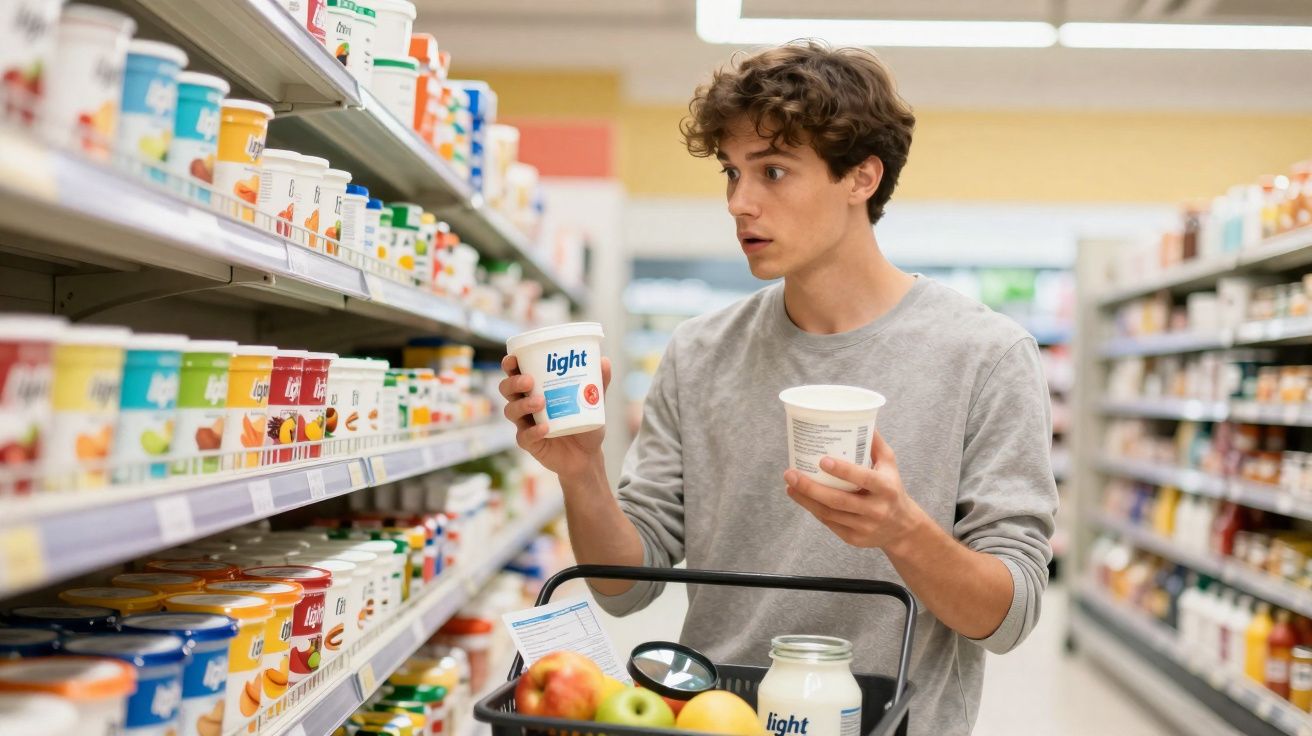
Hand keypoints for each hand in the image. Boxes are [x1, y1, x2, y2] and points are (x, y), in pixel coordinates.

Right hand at [499, 354, 611, 479]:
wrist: (587, 455)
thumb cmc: (584, 422)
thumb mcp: (594, 401)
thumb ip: (599, 382)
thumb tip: (604, 361)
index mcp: (535, 389)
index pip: (516, 372)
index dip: (510, 364)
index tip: (513, 358)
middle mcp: (526, 404)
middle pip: (507, 389)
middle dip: (514, 382)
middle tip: (529, 381)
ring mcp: (526, 424)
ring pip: (511, 411)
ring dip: (523, 405)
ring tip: (541, 402)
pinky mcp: (530, 443)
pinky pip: (525, 437)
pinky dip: (533, 431)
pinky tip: (545, 428)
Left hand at [784, 430, 929, 551]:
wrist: (902, 528)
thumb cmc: (892, 488)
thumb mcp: (890, 464)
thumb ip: (874, 443)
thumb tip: (859, 416)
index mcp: (886, 488)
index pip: (864, 479)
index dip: (843, 471)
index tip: (822, 460)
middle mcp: (876, 510)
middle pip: (838, 500)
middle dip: (810, 487)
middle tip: (790, 473)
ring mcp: (864, 527)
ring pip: (829, 514)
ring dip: (805, 499)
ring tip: (790, 485)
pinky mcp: (854, 539)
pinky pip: (829, 523)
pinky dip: (813, 510)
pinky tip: (801, 497)